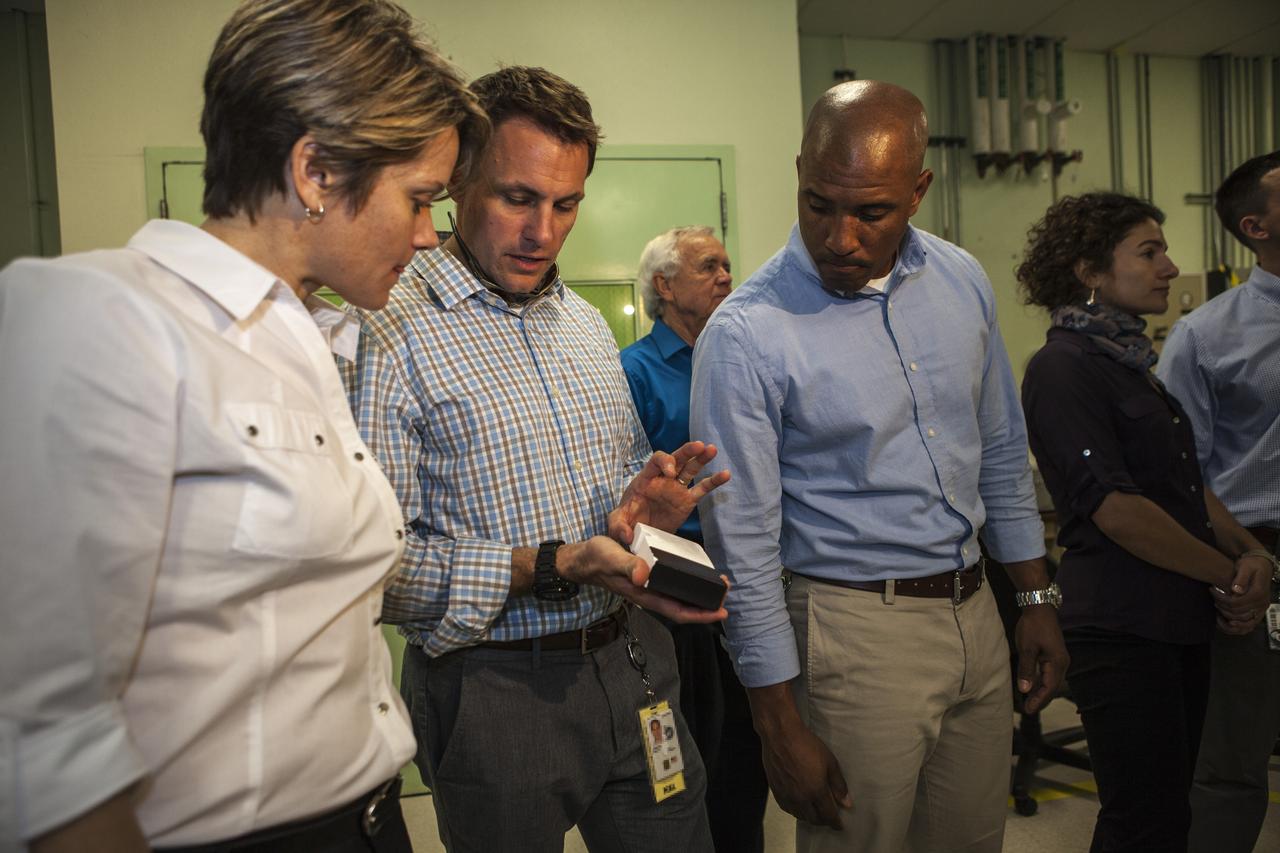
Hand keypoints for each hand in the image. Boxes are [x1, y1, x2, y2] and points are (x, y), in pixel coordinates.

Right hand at [558, 536, 726, 623]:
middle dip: (705, 605)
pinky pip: (671, 584)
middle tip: (726, 592)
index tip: (721, 612)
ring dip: (698, 593)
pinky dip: (687, 582)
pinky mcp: (647, 576)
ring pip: (678, 596)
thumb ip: (627, 565)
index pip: (677, 611)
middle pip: (682, 606)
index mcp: (643, 593)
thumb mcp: (611, 557)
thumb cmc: (596, 558)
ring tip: (716, 584)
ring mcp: (648, 586)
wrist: (582, 558)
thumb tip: (645, 575)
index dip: (700, 615)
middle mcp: (649, 593)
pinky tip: (695, 573)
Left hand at [608, 441, 730, 544]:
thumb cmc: (626, 522)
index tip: (670, 471)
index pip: (656, 461)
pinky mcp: (687, 501)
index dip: (664, 461)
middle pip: (676, 459)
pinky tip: (726, 474)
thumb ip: (619, 526)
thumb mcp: (616, 523)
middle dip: (687, 451)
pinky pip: (702, 489)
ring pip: (691, 469)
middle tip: (699, 445)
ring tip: (712, 450)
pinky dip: (714, 481)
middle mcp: (663, 480)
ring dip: (701, 458)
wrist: (638, 533)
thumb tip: (627, 536)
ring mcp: (676, 489)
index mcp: (646, 478)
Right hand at [750, 685, 851, 828]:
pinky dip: (795, 811)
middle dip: (823, 821)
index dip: (835, 822)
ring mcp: (786, 795)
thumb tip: (847, 803)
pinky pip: (787, 808)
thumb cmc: (807, 745)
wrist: (780, 735)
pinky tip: (799, 805)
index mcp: (816, 791)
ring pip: (799, 815)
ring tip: (815, 812)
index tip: (839, 825)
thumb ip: (839, 785)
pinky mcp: (776, 790)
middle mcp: (800, 797)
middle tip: (828, 817)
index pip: (828, 815)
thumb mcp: (830, 762)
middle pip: (813, 819)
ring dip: (809, 817)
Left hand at [1013, 604, 1068, 713]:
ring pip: (1051, 681)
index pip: (1048, 688)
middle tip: (1027, 710)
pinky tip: (1033, 686)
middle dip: (1040, 699)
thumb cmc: (1033, 626)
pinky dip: (1041, 681)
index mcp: (1057, 663)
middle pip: (1052, 687)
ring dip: (1041, 691)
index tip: (1028, 710)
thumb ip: (1026, 669)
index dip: (1038, 700)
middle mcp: (1062, 663)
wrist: (1040, 607)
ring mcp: (1060, 659)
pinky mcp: (1055, 655)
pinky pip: (1049, 673)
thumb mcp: (1027, 648)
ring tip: (1029, 702)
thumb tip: (1024, 690)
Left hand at [1211, 555, 1271, 634]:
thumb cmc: (1252, 565)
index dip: (1221, 599)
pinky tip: (1226, 622)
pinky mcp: (1259, 613)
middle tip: (1213, 600)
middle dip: (1223, 608)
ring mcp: (1261, 610)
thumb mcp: (1245, 567)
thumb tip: (1236, 590)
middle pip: (1239, 614)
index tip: (1212, 591)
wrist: (1262, 565)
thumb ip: (1241, 578)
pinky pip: (1249, 626)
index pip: (1236, 603)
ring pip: (1245, 625)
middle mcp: (1262, 604)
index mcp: (1258, 593)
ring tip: (1217, 612)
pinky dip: (1238, 628)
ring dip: (1229, 621)